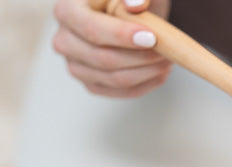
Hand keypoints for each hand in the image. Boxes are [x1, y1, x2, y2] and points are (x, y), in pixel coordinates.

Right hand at [52, 0, 171, 97]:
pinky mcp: (91, 83)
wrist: (125, 10)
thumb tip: (135, 4)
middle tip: (166, 50)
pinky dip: (145, 84)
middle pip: (103, 59)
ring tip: (167, 59)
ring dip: (146, 72)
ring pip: (114, 79)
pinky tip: (159, 72)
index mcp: (67, 9)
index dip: (122, 36)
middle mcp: (64, 39)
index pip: (92, 29)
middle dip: (140, 57)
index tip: (151, 37)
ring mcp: (75, 65)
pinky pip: (120, 92)